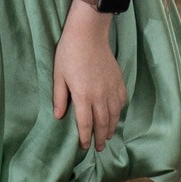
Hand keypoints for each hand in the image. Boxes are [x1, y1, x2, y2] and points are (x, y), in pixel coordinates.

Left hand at [53, 13, 127, 154]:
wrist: (89, 33)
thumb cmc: (69, 52)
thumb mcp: (58, 75)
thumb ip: (60, 97)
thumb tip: (59, 116)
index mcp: (83, 95)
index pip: (85, 124)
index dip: (85, 137)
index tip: (84, 146)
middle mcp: (100, 95)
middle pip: (102, 123)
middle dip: (100, 137)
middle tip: (99, 148)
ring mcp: (111, 88)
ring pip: (114, 114)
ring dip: (111, 127)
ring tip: (107, 136)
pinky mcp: (118, 80)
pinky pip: (121, 101)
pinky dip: (119, 111)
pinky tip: (115, 115)